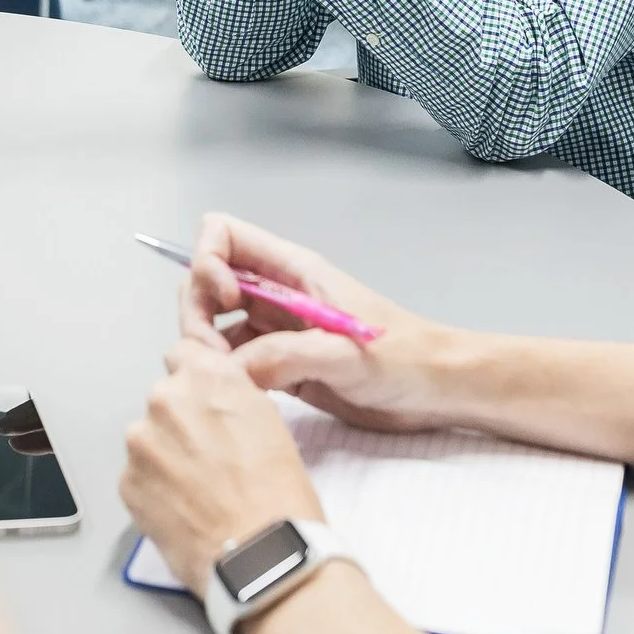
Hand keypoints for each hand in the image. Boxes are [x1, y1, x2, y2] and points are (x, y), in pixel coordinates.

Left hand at [120, 340, 322, 588]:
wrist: (262, 554)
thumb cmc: (279, 493)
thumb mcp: (268, 421)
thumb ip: (229, 397)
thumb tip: (212, 401)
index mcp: (206, 376)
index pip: (184, 353)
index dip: (196, 381)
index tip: (204, 403)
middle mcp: (165, 398)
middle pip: (164, 399)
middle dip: (180, 422)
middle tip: (209, 459)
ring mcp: (140, 441)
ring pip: (148, 439)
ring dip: (165, 456)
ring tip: (197, 491)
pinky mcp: (126, 482)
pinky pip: (138, 477)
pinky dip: (154, 490)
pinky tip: (183, 510)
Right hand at [181, 212, 461, 434]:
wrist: (436, 389)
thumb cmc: (403, 357)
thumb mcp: (346, 354)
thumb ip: (287, 355)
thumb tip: (231, 368)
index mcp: (292, 271)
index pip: (223, 235)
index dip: (209, 262)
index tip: (229, 303)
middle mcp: (275, 293)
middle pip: (205, 282)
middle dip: (196, 314)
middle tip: (213, 359)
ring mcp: (275, 328)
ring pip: (214, 325)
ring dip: (205, 350)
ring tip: (226, 385)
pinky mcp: (280, 363)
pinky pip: (234, 361)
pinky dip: (224, 376)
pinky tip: (239, 398)